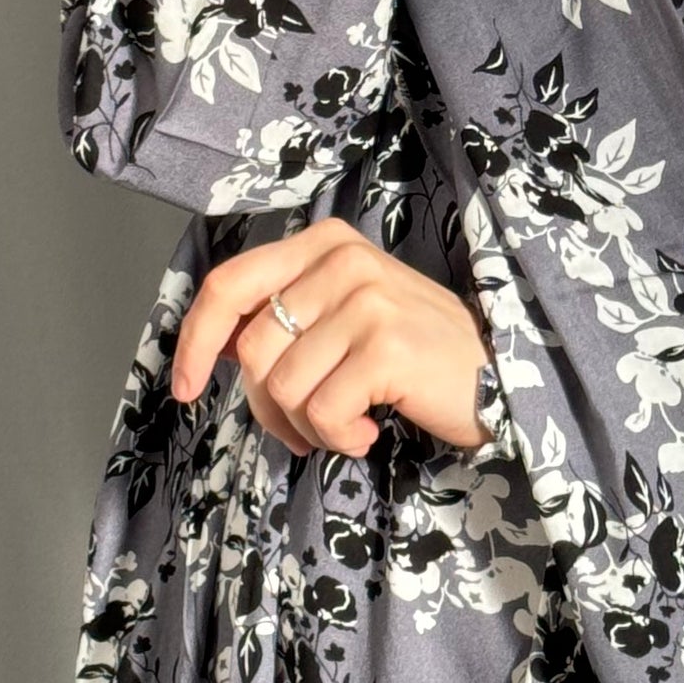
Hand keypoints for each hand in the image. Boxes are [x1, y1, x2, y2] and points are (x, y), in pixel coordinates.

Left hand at [168, 221, 495, 457]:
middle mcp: (343, 261)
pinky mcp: (385, 346)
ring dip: (309, 427)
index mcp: (325, 244)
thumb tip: (216, 351)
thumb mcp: (346, 313)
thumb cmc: (415, 356)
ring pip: (284, 387)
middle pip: (253, 350)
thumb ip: (288, 315)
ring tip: (350, 425)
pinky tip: (371, 430)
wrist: (498, 379)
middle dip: (268, 407)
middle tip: (307, 427)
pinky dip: (338, 438)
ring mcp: (366, 300)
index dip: (196, 340)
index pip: (229, 285)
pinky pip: (322, 412)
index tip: (186, 387)